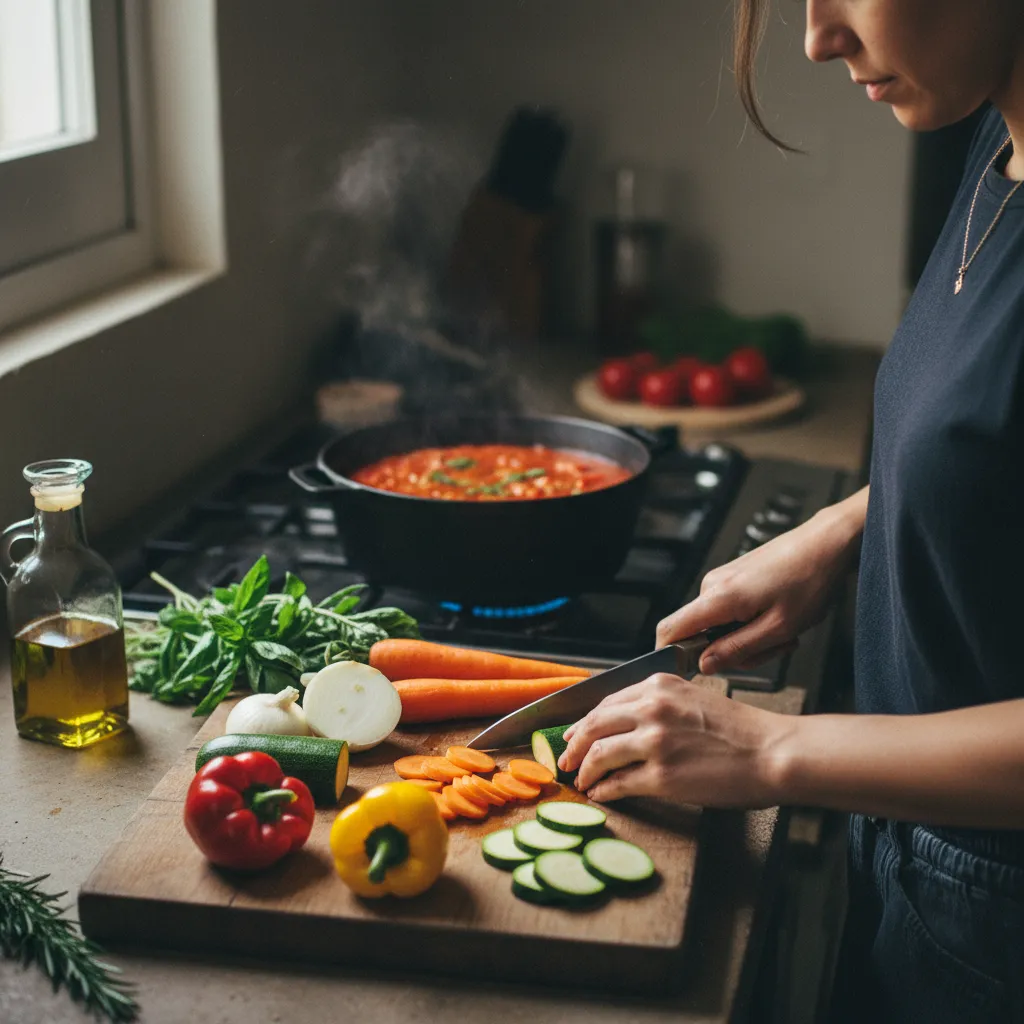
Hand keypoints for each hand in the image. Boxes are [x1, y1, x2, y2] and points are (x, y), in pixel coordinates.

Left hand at [558, 673, 792, 805]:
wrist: (773, 752)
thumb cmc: (741, 730)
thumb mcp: (694, 699)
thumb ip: (659, 704)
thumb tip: (624, 723)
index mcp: (659, 686)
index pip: (605, 702)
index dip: (585, 722)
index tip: (575, 734)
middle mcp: (652, 708)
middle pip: (593, 725)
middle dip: (573, 745)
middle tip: (566, 760)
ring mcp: (655, 742)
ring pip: (598, 754)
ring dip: (585, 770)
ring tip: (582, 781)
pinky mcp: (661, 776)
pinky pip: (618, 784)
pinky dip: (604, 791)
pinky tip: (601, 795)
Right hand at [657, 492, 866, 673]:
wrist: (826, 543)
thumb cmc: (809, 580)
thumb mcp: (778, 627)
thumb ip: (737, 649)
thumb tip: (704, 664)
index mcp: (718, 597)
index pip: (670, 630)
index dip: (673, 655)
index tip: (697, 671)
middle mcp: (712, 585)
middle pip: (699, 634)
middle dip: (733, 650)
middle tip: (772, 647)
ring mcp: (722, 580)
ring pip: (719, 626)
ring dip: (749, 638)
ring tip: (782, 630)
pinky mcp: (733, 579)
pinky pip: (730, 613)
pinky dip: (753, 623)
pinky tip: (779, 617)